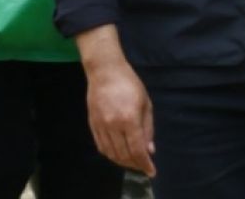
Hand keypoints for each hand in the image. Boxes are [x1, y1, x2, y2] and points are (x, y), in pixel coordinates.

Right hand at [78, 26, 155, 177]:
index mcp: (130, 119)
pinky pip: (101, 147)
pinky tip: (118, 154)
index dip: (145, 164)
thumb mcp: (145, 104)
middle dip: (135, 165)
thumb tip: (150, 150)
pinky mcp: (93, 125)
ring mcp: (101, 126)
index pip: (137, 150)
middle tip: (143, 166)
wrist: (105, 71)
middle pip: (124, 155)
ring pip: (111, 154)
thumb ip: (147, 129)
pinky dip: (111, 155)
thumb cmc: (130, 84)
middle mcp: (114, 125)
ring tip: (132, 162)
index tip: (151, 172)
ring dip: (123, 162)